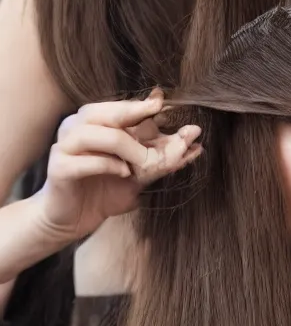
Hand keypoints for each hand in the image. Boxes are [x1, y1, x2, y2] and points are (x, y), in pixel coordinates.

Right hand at [32, 92, 202, 246]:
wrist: (73, 220)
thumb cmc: (106, 189)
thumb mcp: (140, 171)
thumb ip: (164, 153)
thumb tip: (196, 134)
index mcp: (94, 119)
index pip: (122, 106)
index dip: (144, 106)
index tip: (164, 105)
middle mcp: (76, 126)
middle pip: (110, 113)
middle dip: (139, 119)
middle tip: (161, 128)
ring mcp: (65, 145)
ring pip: (100, 134)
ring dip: (128, 147)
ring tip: (142, 162)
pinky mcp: (59, 168)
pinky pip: (86, 161)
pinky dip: (110, 165)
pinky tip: (124, 173)